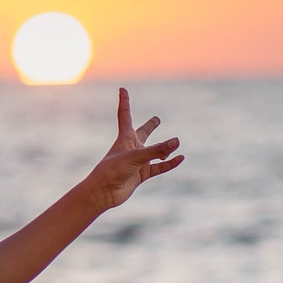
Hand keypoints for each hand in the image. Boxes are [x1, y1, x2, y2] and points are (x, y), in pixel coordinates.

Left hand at [80, 90, 183, 213]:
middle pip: (142, 133)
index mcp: (125, 138)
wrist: (103, 192)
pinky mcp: (141, 175)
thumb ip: (157, 150)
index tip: (122, 89)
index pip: (125, 114)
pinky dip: (169, 163)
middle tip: (157, 120)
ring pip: (154, 152)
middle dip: (149, 126)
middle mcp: (131, 148)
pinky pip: (159, 167)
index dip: (124, 101)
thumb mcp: (136, 156)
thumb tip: (177, 142)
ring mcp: (137, 161)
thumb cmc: (113, 170)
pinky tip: (180, 159)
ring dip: (164, 148)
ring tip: (176, 143)